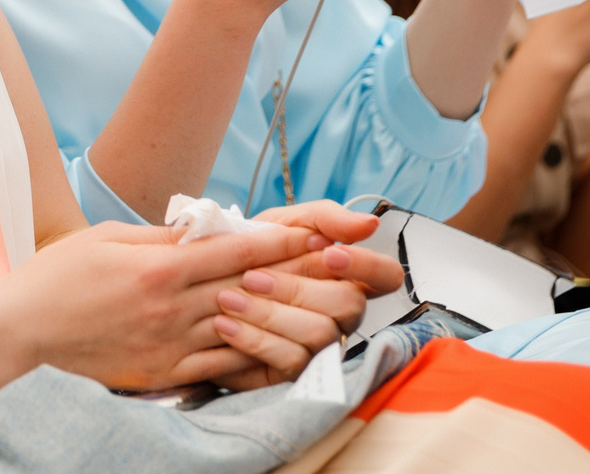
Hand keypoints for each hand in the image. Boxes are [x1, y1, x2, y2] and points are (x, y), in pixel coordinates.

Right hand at [0, 219, 362, 393]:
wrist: (20, 333)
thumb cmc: (58, 278)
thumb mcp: (106, 239)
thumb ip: (159, 237)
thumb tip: (202, 229)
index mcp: (157, 267)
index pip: (234, 250)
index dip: (281, 241)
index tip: (317, 233)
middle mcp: (171, 307)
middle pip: (249, 289)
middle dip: (297, 276)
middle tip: (339, 267)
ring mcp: (170, 344)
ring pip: (242, 330)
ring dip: (284, 318)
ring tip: (322, 308)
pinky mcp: (164, 374)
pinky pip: (220, 367)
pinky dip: (252, 357)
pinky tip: (278, 348)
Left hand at [204, 202, 404, 388]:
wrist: (204, 281)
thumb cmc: (251, 249)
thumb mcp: (281, 224)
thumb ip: (324, 218)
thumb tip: (369, 223)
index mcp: (347, 276)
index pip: (386, 275)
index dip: (366, 265)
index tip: (329, 254)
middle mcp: (343, 315)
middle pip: (351, 305)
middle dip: (297, 288)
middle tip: (251, 277)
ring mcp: (324, 346)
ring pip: (320, 334)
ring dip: (269, 313)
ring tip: (229, 298)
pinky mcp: (297, 372)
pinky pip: (292, 361)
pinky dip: (255, 340)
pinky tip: (225, 324)